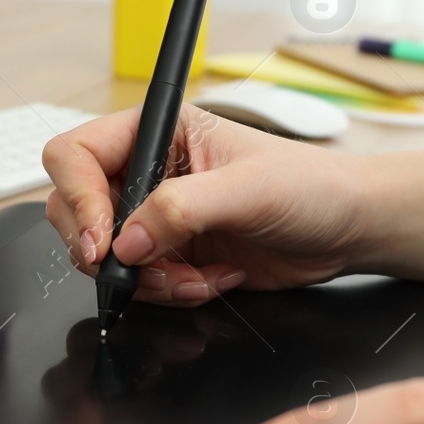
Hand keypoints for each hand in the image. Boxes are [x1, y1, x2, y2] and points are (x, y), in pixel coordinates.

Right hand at [42, 106, 366, 304]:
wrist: (348, 229)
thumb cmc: (311, 185)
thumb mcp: (247, 189)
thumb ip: (181, 209)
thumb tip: (128, 240)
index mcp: (156, 131)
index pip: (76, 156)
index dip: (78, 199)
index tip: (103, 241)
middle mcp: (147, 170)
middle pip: (76, 211)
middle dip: (108, 251)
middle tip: (143, 271)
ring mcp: (155, 216)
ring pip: (105, 257)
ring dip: (147, 280)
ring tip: (198, 277)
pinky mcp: (170, 254)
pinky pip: (140, 284)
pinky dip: (170, 292)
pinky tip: (215, 278)